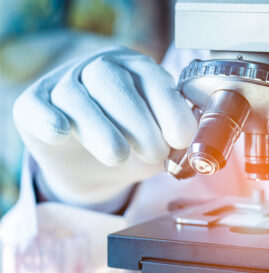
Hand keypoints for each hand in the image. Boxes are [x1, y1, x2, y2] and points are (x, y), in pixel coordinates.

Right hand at [13, 46, 195, 207]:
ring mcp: (63, 84)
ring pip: (76, 96)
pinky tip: (61, 131)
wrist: (94, 167)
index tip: (181, 137)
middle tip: (155, 153)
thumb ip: (176, 138)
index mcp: (133, 70)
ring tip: (119, 156)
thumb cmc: (132, 147)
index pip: (150, 77)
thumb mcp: (160, 141)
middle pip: (111, 81)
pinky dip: (49, 119)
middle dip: (138, 121)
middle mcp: (97, 69)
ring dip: (101, 129)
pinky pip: (37, 107)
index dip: (168, 106)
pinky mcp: (34, 105)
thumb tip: (193, 142)